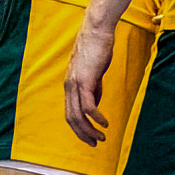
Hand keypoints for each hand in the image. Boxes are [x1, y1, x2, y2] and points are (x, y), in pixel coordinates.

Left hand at [64, 21, 115, 146]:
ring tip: (101, 137)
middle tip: (95, 144)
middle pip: (71, 118)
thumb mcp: (94, 72)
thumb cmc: (97, 48)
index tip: (90, 137)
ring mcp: (76, 83)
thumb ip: (94, 88)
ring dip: (90, 129)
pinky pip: (88, 105)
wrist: (97, 30)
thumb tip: (95, 104)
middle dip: (83, 134)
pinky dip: (96, 117)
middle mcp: (69, 86)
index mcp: (70, 85)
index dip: (79, 128)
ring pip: (78, 114)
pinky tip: (104, 123)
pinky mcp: (85, 79)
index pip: (70, 113)